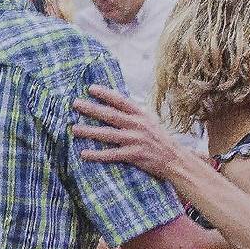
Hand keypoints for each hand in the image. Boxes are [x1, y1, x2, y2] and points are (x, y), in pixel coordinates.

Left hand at [70, 86, 206, 183]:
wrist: (175, 160)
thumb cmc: (159, 140)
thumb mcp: (150, 121)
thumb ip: (133, 114)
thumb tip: (115, 105)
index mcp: (141, 114)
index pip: (121, 100)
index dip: (105, 93)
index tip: (90, 88)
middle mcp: (137, 125)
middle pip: (110, 115)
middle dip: (91, 108)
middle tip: (75, 104)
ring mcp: (135, 140)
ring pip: (108, 134)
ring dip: (89, 131)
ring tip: (74, 129)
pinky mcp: (134, 155)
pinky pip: (111, 154)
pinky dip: (97, 154)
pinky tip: (84, 153)